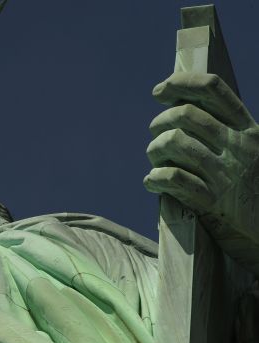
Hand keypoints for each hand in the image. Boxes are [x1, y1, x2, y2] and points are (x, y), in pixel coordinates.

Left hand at [144, 72, 258, 273]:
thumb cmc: (253, 187)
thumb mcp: (251, 150)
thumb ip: (224, 129)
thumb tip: (179, 108)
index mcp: (247, 129)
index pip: (212, 89)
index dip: (181, 83)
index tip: (159, 91)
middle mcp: (238, 145)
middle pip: (185, 114)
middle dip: (160, 122)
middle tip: (156, 135)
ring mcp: (226, 173)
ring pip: (175, 142)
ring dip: (155, 151)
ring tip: (155, 161)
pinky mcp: (212, 201)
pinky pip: (173, 178)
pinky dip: (155, 178)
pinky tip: (152, 182)